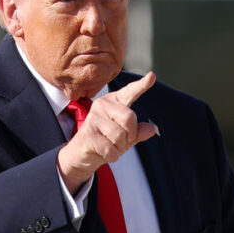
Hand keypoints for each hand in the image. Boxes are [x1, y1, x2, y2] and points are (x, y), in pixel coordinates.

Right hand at [57, 72, 159, 193]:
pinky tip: (104, 153)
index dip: (141, 85)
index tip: (152, 76)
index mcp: (114, 102)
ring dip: (120, 147)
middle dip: (130, 135)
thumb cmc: (105, 140)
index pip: (129, 92)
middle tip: (122, 142)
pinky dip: (112, 156)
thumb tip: (153, 128)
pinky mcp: (88, 134)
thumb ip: (139, 131)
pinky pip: (111, 148)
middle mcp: (103, 105)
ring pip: (120, 135)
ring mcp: (94, 118)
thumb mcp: (126, 136)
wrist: (81, 154)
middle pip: (129, 118)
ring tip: (111, 146)